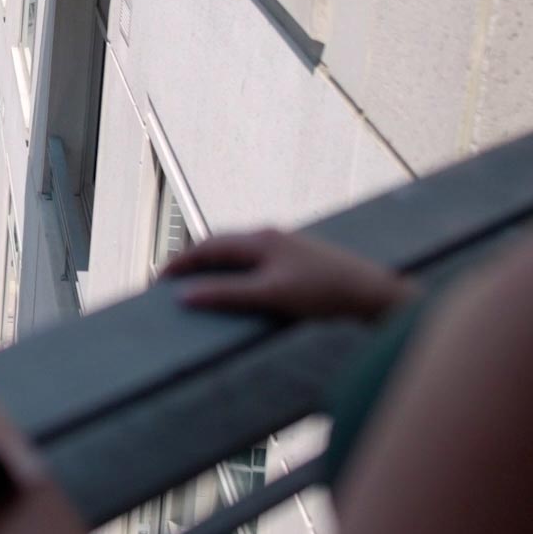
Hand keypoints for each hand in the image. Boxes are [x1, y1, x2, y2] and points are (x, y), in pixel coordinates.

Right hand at [163, 229, 417, 321]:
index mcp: (260, 239)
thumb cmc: (325, 293)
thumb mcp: (271, 296)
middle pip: (221, 246)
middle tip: (173, 283)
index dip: (181, 262)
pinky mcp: (298, 260)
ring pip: (239, 253)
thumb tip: (185, 297)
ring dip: (216, 267)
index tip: (159, 279)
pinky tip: (240, 289)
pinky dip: (236, 273)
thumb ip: (228, 295)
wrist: (373, 294)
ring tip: (200, 286)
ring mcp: (286, 246)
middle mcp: (271, 236)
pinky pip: (256, 262)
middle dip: (194, 262)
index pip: (208, 246)